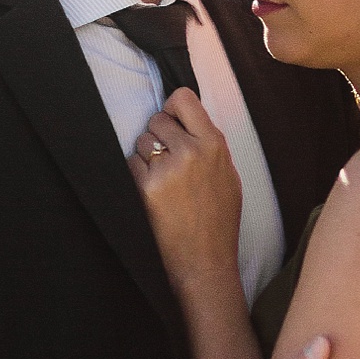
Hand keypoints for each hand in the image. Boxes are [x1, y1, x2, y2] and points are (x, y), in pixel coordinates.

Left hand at [128, 93, 242, 288]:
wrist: (206, 261)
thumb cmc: (219, 221)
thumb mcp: (228, 176)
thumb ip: (210, 146)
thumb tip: (189, 122)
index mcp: (214, 144)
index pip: (183, 98)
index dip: (173, 108)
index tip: (173, 122)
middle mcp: (191, 151)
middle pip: (157, 118)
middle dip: (158, 136)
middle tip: (167, 160)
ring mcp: (168, 168)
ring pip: (141, 140)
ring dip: (145, 156)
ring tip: (163, 180)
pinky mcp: (147, 187)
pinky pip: (131, 163)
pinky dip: (137, 175)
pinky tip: (153, 193)